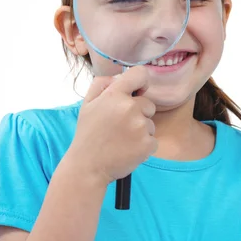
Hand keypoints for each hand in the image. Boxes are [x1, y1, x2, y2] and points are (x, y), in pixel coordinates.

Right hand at [69, 66, 156, 183]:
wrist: (88, 167)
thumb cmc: (88, 135)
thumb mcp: (87, 104)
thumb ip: (102, 84)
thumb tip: (119, 77)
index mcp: (114, 95)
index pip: (140, 74)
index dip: (141, 83)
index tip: (137, 92)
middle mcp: (129, 108)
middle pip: (148, 104)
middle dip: (139, 114)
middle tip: (120, 127)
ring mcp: (140, 127)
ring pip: (150, 124)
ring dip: (140, 131)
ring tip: (121, 140)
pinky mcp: (147, 144)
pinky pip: (153, 140)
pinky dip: (143, 146)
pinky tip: (128, 150)